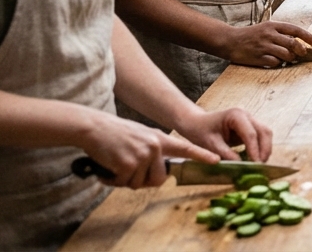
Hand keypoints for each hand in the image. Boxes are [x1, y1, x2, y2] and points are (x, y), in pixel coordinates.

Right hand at [77, 109, 219, 189]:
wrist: (94, 127)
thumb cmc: (115, 134)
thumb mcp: (141, 137)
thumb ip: (154, 151)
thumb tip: (159, 173)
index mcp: (159, 138)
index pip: (185, 148)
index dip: (201, 156)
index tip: (217, 161)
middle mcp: (155, 146)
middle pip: (159, 179)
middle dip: (144, 181)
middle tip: (128, 170)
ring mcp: (143, 155)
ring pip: (140, 183)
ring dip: (126, 180)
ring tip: (116, 163)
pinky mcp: (128, 164)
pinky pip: (124, 183)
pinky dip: (113, 180)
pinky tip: (108, 167)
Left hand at [174, 105, 272, 161]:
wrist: (196, 124)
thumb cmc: (201, 131)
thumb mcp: (210, 144)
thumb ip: (226, 154)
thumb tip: (241, 165)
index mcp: (236, 115)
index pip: (250, 133)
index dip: (255, 150)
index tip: (255, 165)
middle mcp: (246, 116)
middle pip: (264, 132)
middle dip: (264, 149)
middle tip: (260, 166)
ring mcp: (250, 121)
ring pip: (265, 134)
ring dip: (264, 149)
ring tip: (258, 165)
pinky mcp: (250, 128)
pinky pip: (261, 138)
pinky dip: (260, 149)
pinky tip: (254, 160)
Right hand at [223, 21, 311, 66]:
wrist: (230, 40)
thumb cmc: (250, 35)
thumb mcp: (266, 28)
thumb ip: (281, 32)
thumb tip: (299, 40)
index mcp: (272, 25)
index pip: (295, 30)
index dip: (307, 36)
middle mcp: (269, 35)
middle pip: (293, 43)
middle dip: (301, 50)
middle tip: (303, 53)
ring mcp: (264, 46)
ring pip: (286, 54)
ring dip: (291, 58)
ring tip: (290, 58)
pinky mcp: (258, 57)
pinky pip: (275, 62)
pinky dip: (279, 63)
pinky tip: (276, 61)